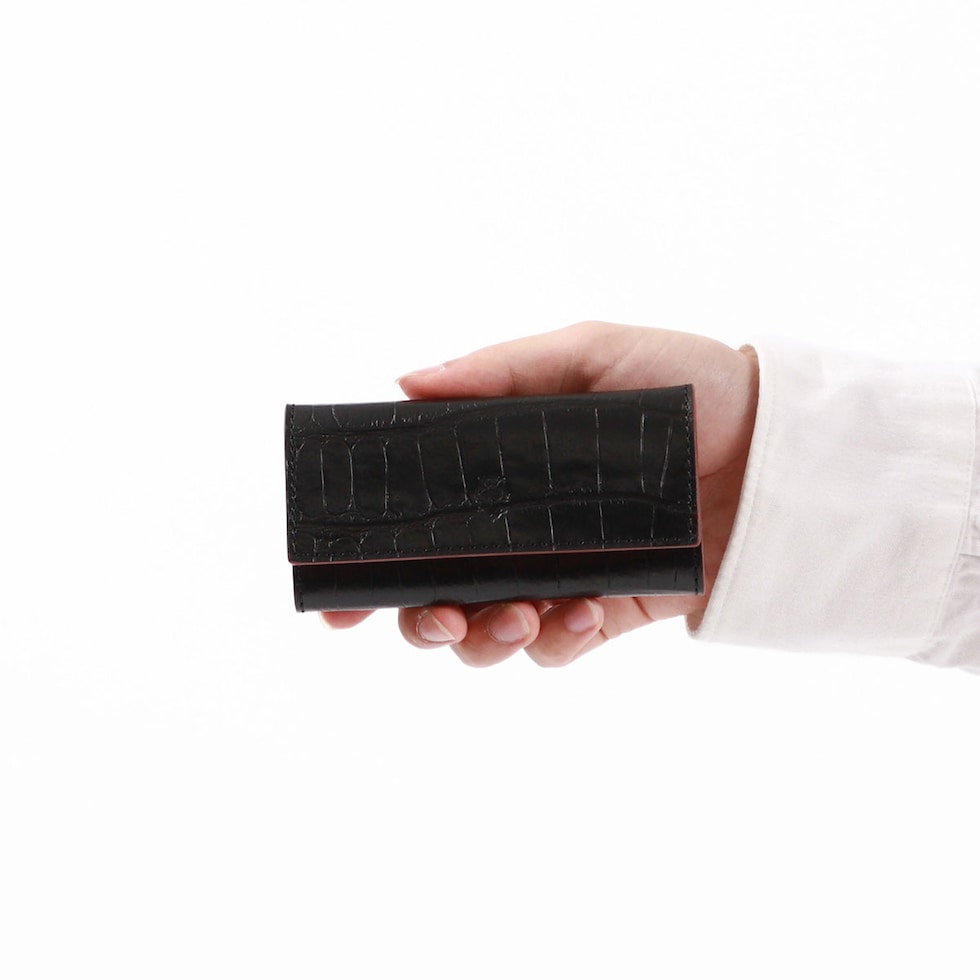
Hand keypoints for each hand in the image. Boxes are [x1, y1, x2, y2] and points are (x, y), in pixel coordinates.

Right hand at [322, 321, 758, 666]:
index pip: (417, 520)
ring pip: (489, 635)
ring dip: (483, 641)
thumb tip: (405, 381)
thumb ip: (499, 371)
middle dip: (418, 621)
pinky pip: (561, 648)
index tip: (333, 589)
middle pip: (438, 594)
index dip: (369, 558)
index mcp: (499, 474)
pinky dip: (556, 642)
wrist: (778, 444)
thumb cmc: (686, 386)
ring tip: (514, 619)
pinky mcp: (610, 609)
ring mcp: (562, 574)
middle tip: (433, 618)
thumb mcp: (590, 354)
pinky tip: (573, 616)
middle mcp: (519, 531)